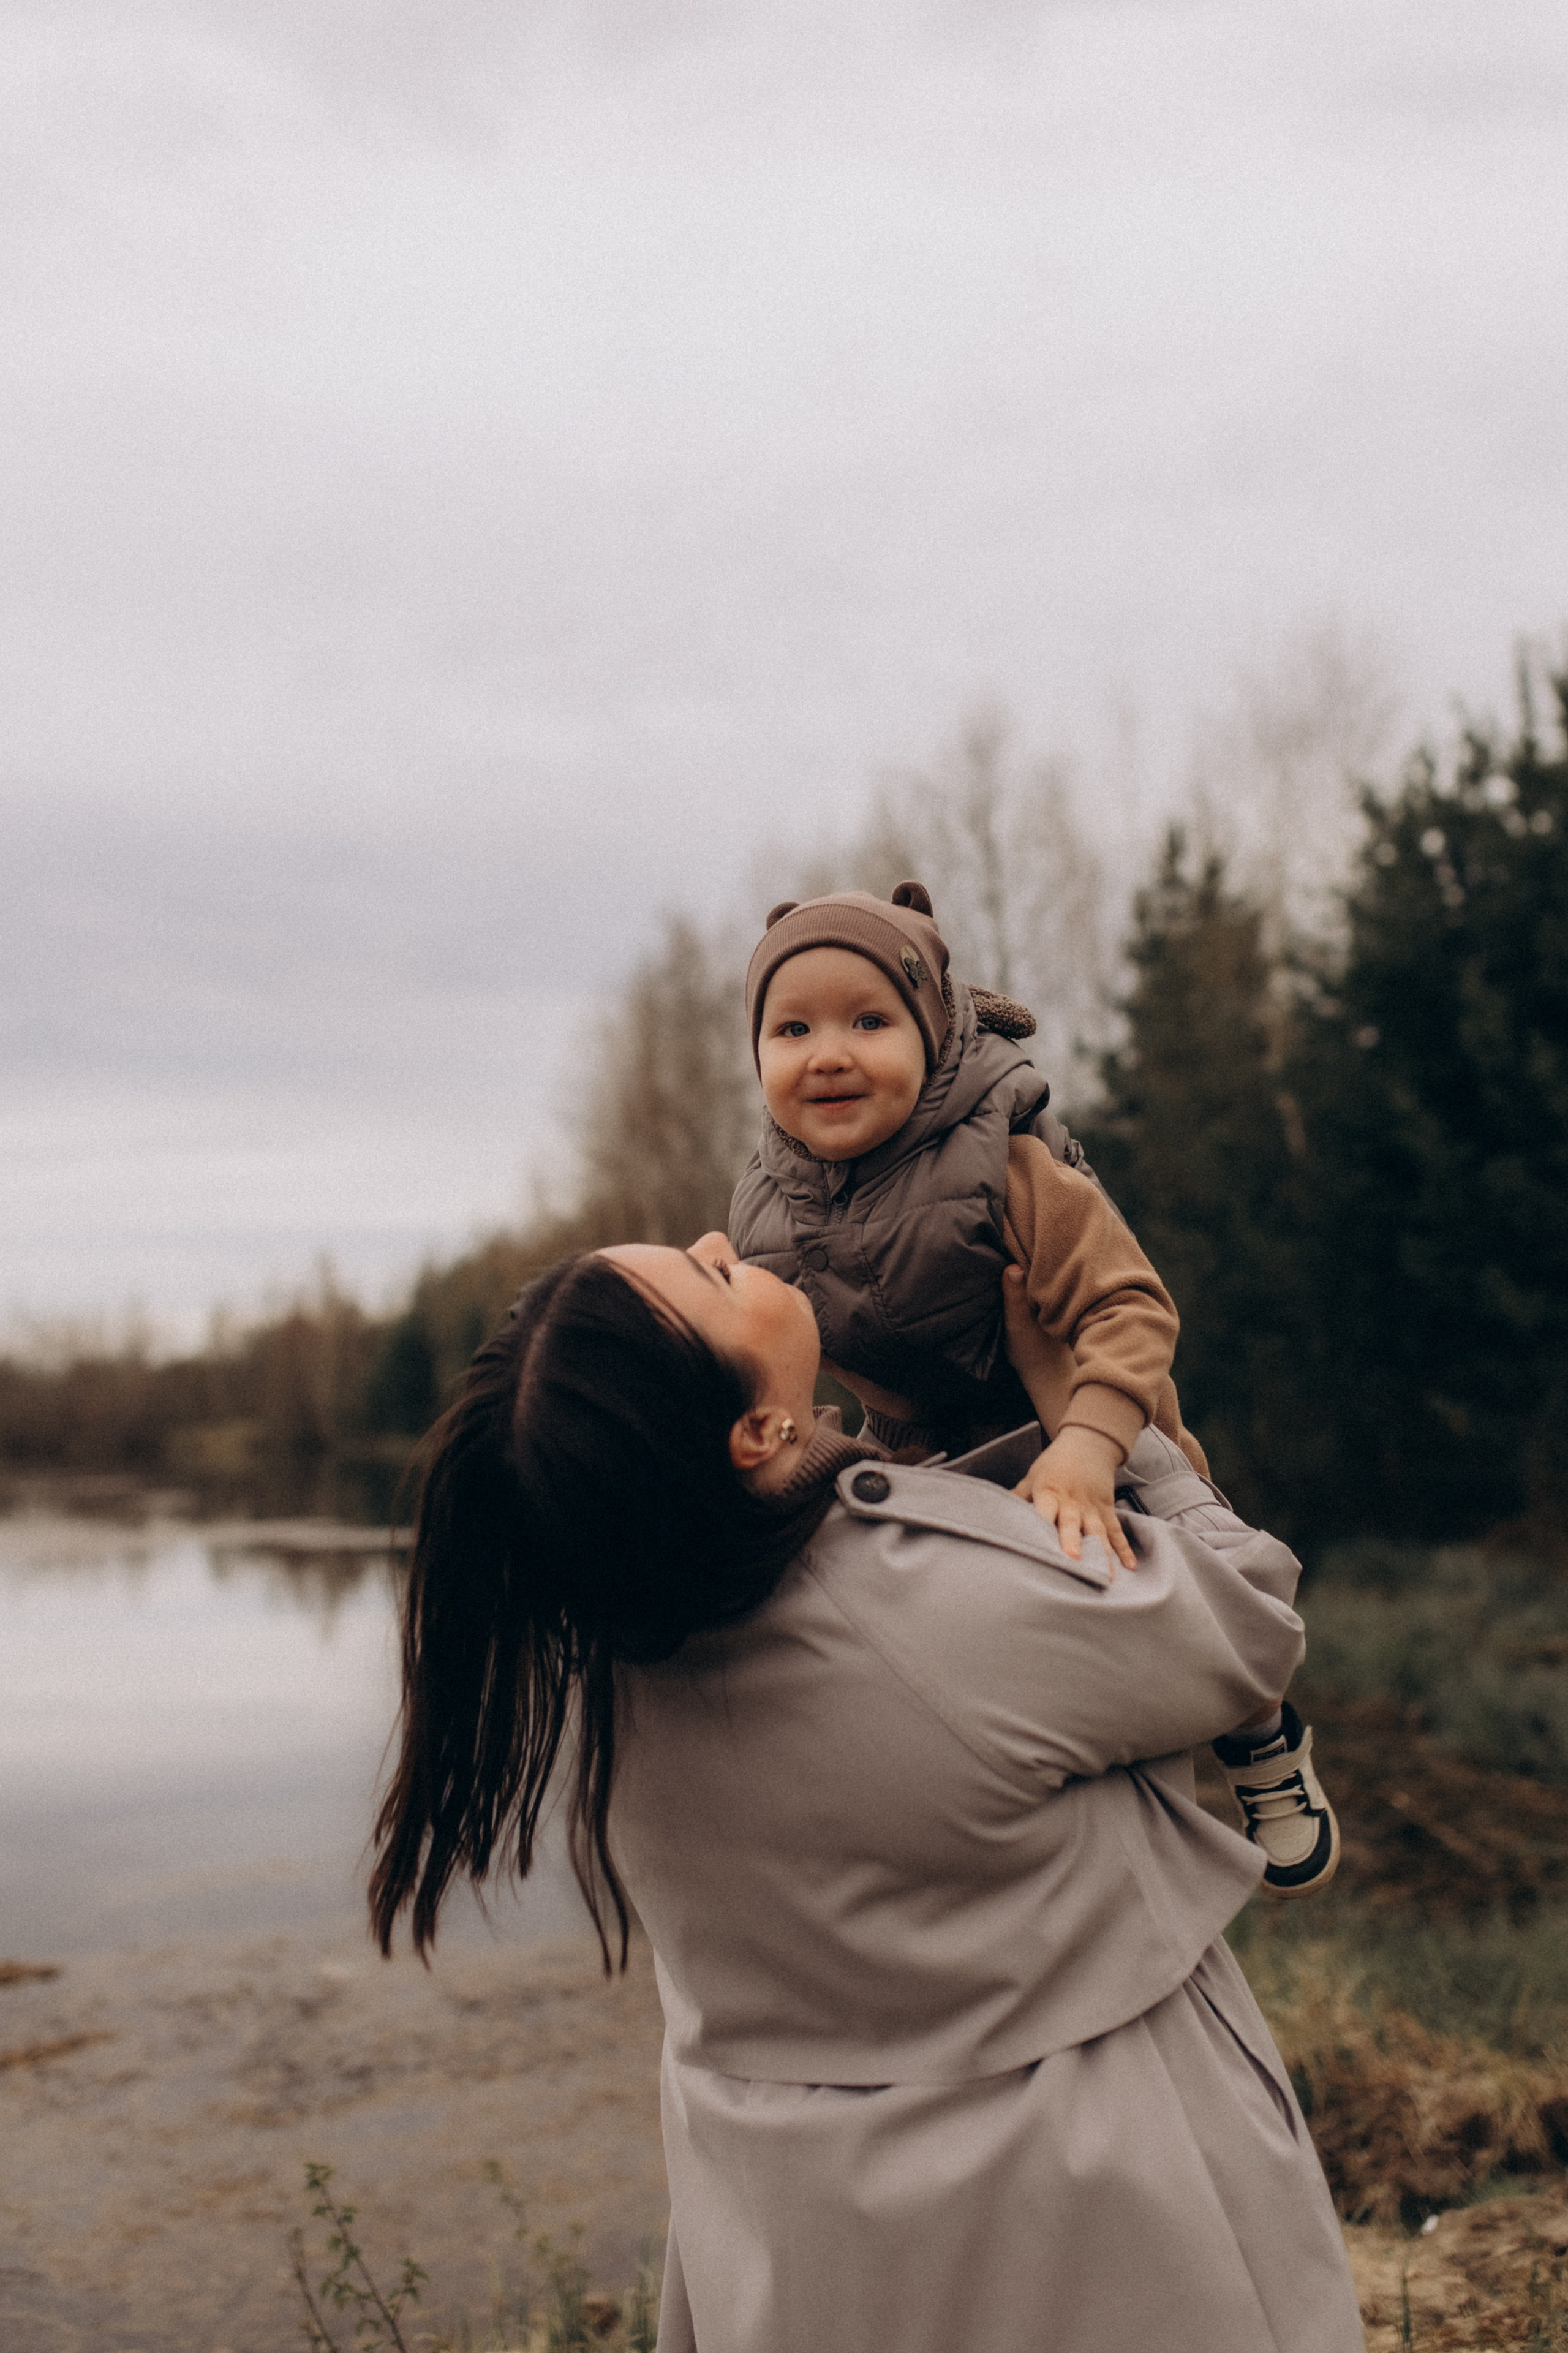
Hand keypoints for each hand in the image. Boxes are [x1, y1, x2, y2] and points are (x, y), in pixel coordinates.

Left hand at [1013, 1426, 1137, 1571]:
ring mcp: (1092, 1506)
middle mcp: (1072, 1500)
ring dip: (1102, 1553)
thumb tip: (993, 1515)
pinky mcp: (1107, 1509)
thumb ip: (1018, 1497)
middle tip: (1075, 1561)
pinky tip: (1130, 1565)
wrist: (1087, 1444)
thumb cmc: (1054, 1464)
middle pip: (1073, 1522)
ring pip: (1098, 1531)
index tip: (1040, 1544)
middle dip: (1073, 1542)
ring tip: (1105, 1574)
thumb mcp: (1032, 1476)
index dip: (1042, 1525)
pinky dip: (1124, 1548)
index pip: (1045, 1509)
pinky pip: (1116, 1530)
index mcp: (1049, 1491)